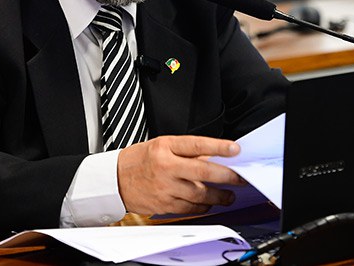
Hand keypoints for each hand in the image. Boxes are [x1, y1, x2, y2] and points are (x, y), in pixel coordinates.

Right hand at [116, 135, 245, 215]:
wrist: (115, 180)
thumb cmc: (139, 160)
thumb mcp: (161, 146)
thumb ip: (186, 151)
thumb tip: (214, 156)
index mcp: (165, 147)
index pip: (197, 145)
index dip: (218, 147)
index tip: (235, 149)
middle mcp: (166, 167)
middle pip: (203, 171)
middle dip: (226, 176)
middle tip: (239, 178)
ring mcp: (165, 188)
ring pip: (200, 194)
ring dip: (219, 196)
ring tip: (228, 195)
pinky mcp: (164, 205)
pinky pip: (190, 208)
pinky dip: (203, 206)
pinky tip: (208, 203)